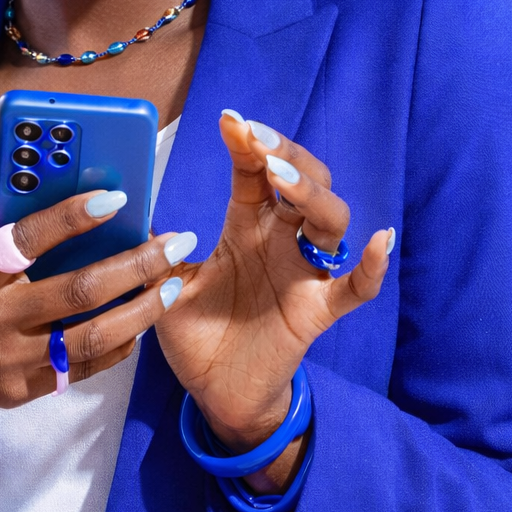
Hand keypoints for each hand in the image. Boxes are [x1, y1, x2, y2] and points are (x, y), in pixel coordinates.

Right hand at [0, 187, 187, 479]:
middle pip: (76, 293)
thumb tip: (33, 176)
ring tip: (173, 281)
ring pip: (91, 338)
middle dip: (135, 264)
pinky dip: (119, 344)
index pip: (26, 243)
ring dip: (141, 308)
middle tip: (176, 240)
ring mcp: (8, 362)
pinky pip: (82, 368)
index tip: (115, 198)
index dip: (72, 218)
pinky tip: (143, 316)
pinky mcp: (20, 390)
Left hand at [155, 113, 390, 491]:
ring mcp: (303, 273)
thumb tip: (131, 219)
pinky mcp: (317, 312)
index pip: (253, 174)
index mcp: (245, 226)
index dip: (246, 144)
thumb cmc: (197, 333)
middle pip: (301, 182)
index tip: (230, 119)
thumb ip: (156, 254)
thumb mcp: (165, 288)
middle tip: (257, 139)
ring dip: (311, 194)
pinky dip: (372, 267)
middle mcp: (280, 240)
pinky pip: (354, 288)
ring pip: (329, 221)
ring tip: (282, 178)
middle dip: (285, 155)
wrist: (215, 393)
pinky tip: (380, 240)